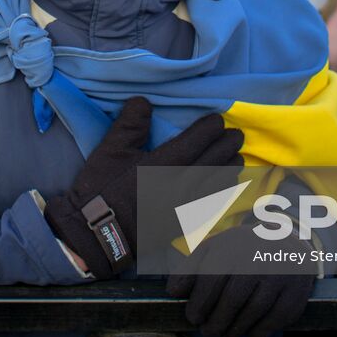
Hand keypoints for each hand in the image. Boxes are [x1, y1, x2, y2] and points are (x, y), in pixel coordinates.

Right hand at [44, 97, 242, 277]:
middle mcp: (181, 184)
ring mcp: (185, 207)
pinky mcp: (183, 224)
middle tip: (237, 134)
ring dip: (230, 168)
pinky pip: (212, 206)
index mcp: (164, 163)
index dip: (210, 128)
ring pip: (217, 184)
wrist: (98, 235)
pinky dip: (223, 193)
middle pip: (213, 161)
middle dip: (227, 145)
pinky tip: (226, 188)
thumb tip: (144, 100)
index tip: (218, 120)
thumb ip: (130, 124)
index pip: (197, 140)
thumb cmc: (102, 189)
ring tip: (238, 157)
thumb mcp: (109, 150)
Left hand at [166, 224, 313, 336]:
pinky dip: (258, 332)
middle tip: (208, 331)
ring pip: (252, 313)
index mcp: (233, 246)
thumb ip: (190, 268)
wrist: (285, 241)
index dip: (199, 305)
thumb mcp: (213, 248)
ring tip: (226, 334)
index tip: (193, 317)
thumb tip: (173, 292)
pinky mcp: (295, 293)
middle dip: (216, 322)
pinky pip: (274, 321)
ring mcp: (279, 275)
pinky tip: (249, 332)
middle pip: (232, 301)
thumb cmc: (240, 249)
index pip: (211, 281)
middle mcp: (258, 258)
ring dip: (235, 330)